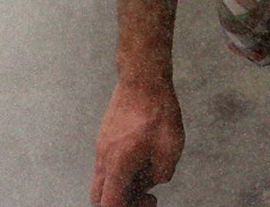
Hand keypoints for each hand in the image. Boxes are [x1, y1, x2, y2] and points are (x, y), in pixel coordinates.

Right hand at [90, 79, 182, 206]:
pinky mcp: (105, 135)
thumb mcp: (170, 148)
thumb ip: (160, 174)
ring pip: (103, 179)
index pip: (109, 205)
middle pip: (99, 197)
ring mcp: (101, 145)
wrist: (143, 76)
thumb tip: (153, 181)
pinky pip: (107, 163)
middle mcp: (103, 158)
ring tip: (149, 169)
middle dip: (122, 202)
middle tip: (147, 194)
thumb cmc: (157, 110)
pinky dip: (121, 169)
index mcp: (117, 166)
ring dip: (123, 184)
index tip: (150, 200)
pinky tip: (143, 154)